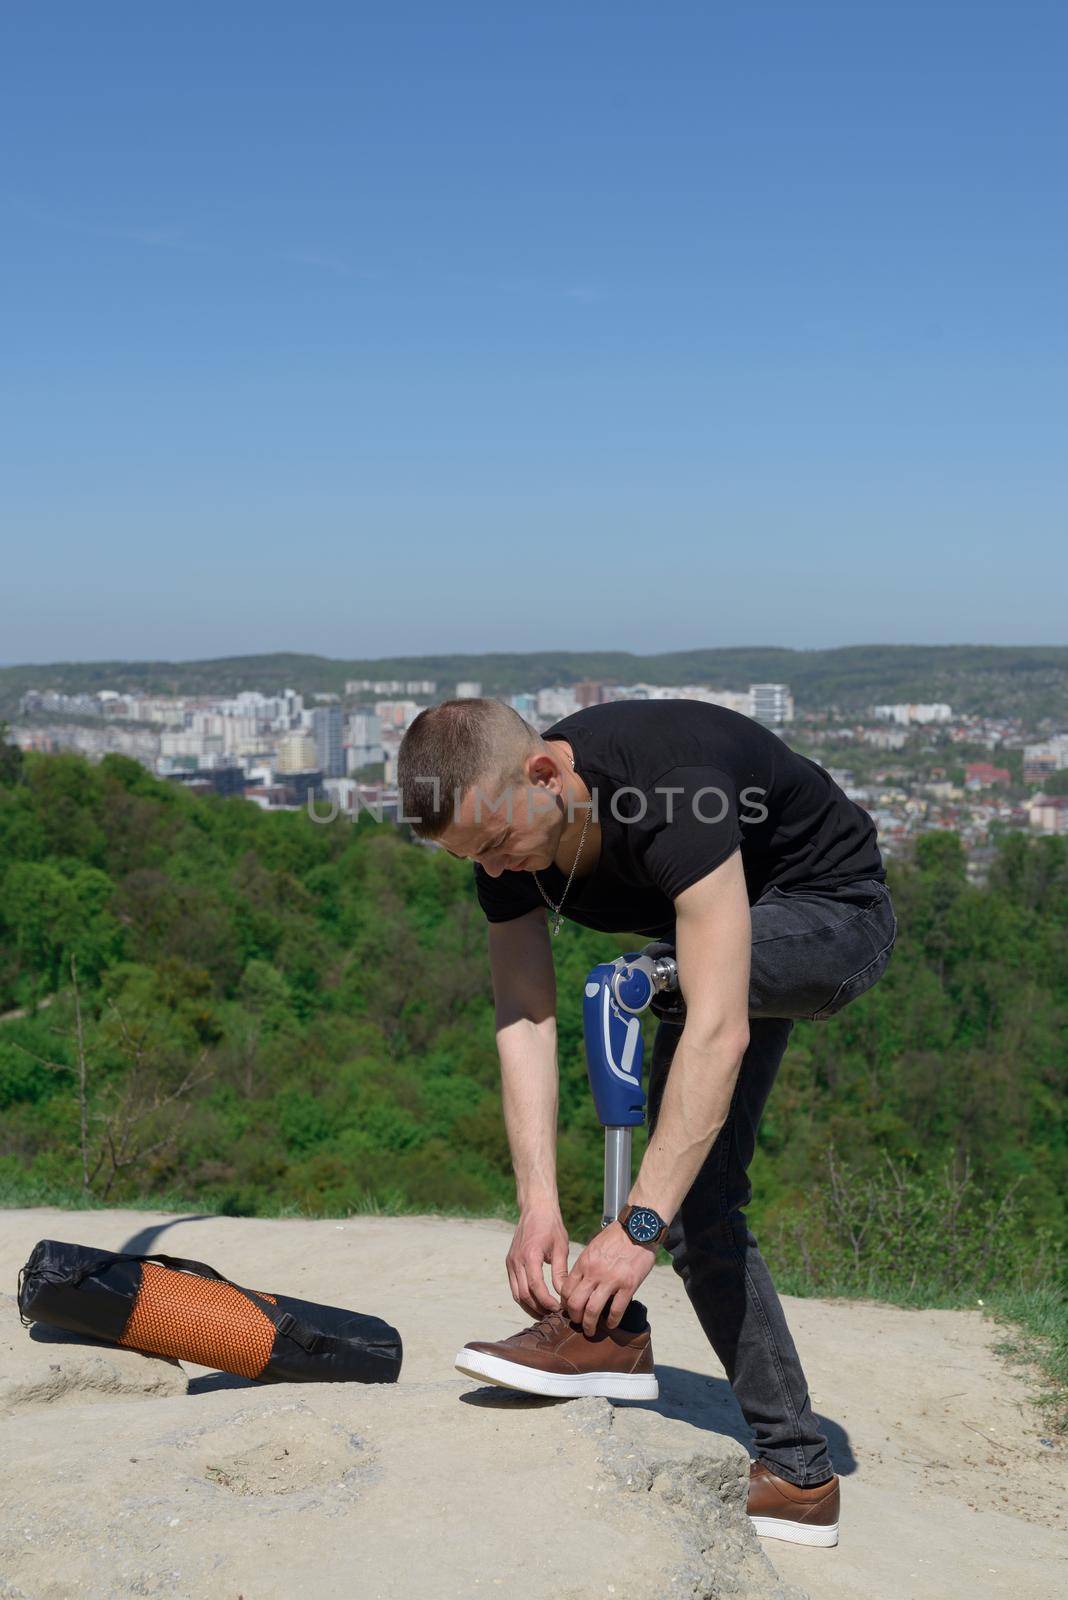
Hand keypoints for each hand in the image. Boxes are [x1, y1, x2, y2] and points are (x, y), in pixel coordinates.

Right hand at [506, 1200, 570, 1316]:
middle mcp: (516, 1260)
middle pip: (524, 1295)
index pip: (536, 1288)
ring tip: (546, 1313)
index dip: (547, 1302)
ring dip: (530, 1306)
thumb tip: (565, 1294)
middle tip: (554, 1315)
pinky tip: (537, 1302)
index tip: (559, 1309)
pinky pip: (514, 1286)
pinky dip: (524, 1298)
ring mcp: (511, 1262)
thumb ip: (561, 1272)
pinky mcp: (509, 1263)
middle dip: (539, 1309)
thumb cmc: (551, 1226)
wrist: (535, 1208)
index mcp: (530, 1255)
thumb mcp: (561, 1247)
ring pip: (516, 1294)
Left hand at [560, 1222, 655, 1335]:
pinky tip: (611, 1324)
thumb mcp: (594, 1247)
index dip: (566, 1304)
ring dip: (590, 1325)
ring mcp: (611, 1279)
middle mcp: (594, 1272)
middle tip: (578, 1324)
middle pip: (575, 1303)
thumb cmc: (616, 1237)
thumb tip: (579, 1284)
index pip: (566, 1290)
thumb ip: (586, 1265)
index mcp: (584, 1262)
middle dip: (574, 1318)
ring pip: (592, 1310)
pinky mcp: (628, 1285)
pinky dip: (612, 1321)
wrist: (639, 1228)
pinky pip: (616, 1310)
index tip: (570, 1310)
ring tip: (591, 1331)